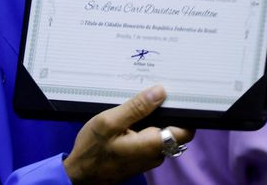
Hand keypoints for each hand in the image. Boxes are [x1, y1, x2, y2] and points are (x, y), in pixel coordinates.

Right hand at [63, 86, 194, 183]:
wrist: (80, 174)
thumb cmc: (92, 149)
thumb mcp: (109, 122)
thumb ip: (136, 107)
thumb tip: (160, 92)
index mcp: (153, 144)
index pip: (186, 130)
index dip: (183, 112)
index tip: (173, 95)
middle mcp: (156, 154)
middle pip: (172, 130)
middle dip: (163, 112)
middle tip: (148, 94)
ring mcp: (149, 158)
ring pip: (160, 134)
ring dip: (150, 120)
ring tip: (134, 104)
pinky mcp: (140, 159)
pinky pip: (149, 140)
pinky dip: (142, 128)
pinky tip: (127, 119)